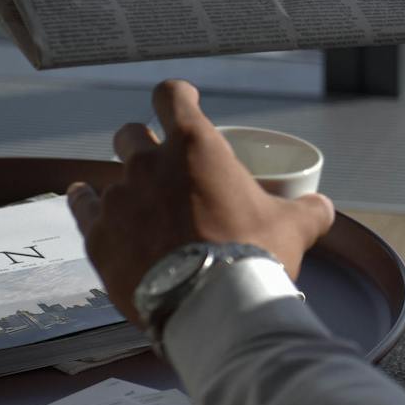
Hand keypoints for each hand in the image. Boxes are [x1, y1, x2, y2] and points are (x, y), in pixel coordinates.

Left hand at [67, 80, 335, 323]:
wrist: (211, 308)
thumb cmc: (253, 257)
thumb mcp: (294, 229)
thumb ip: (308, 210)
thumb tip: (322, 207)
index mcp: (196, 146)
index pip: (172, 96)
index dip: (177, 97)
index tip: (182, 105)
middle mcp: (149, 163)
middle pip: (130, 135)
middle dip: (143, 144)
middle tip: (160, 168)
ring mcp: (119, 198)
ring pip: (108, 174)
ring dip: (124, 185)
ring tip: (134, 203)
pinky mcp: (97, 234)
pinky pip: (83, 206)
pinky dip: (87, 204)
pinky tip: (87, 204)